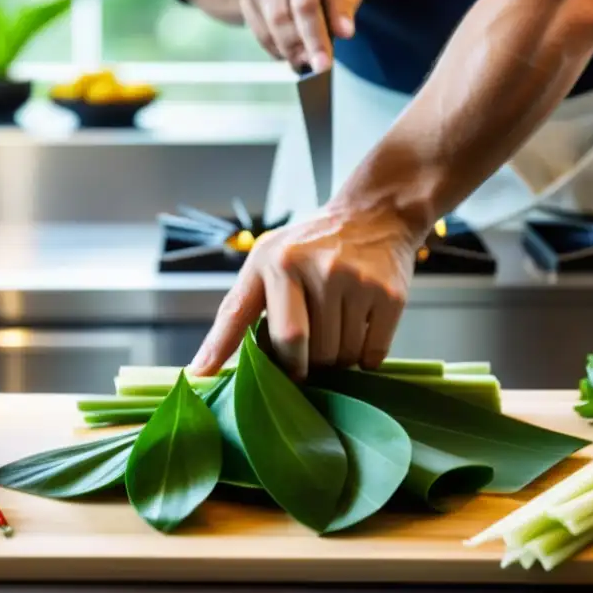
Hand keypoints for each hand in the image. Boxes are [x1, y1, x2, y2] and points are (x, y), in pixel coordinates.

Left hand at [188, 206, 416, 379]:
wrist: (377, 213)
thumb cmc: (314, 244)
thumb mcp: (269, 259)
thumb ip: (238, 309)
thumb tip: (203, 367)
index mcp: (275, 261)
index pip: (250, 319)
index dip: (233, 352)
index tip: (214, 379)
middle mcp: (314, 267)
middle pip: (300, 350)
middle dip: (300, 365)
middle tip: (305, 357)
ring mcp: (355, 281)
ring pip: (338, 356)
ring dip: (336, 360)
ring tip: (336, 331)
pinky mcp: (389, 295)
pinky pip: (372, 354)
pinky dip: (365, 358)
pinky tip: (361, 330)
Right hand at [240, 0, 363, 71]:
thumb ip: (346, 5)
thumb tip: (343, 32)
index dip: (338, 11)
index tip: (346, 35)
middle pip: (302, 5)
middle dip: (314, 40)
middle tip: (322, 66)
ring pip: (278, 21)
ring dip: (294, 50)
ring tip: (306, 63)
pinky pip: (262, 30)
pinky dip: (277, 50)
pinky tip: (289, 55)